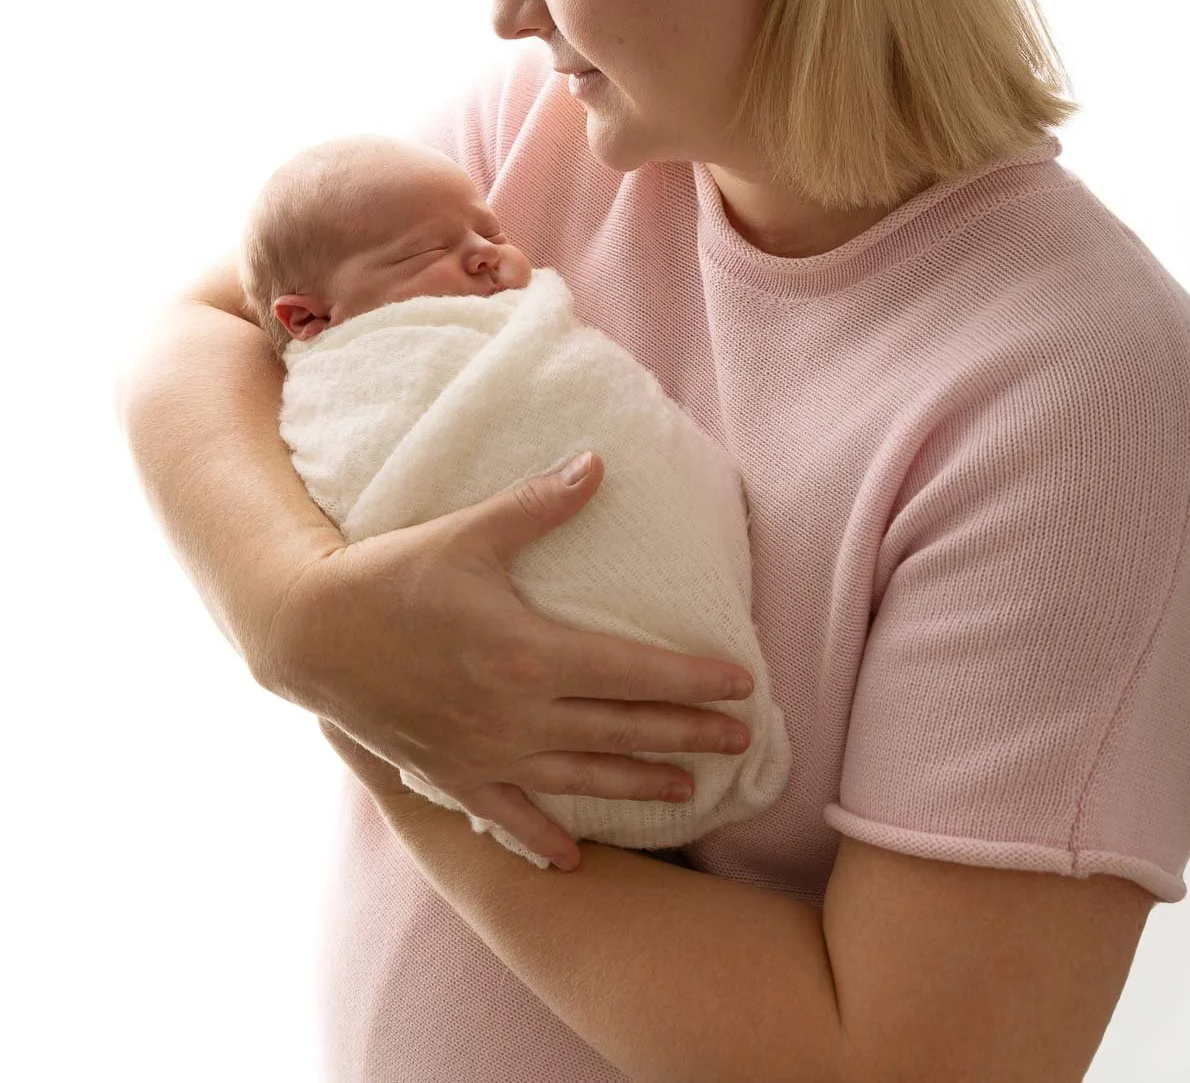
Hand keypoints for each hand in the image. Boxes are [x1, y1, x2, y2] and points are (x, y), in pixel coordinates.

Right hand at [256, 452, 755, 869]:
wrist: (311, 634)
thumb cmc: (392, 575)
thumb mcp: (469, 532)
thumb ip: (538, 503)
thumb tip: (597, 464)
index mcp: (530, 654)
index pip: (635, 671)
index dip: (693, 679)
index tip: (743, 686)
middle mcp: (518, 716)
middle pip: (623, 730)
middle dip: (688, 735)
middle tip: (741, 741)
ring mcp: (486, 755)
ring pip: (582, 779)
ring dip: (639, 785)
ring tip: (686, 790)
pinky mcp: (453, 777)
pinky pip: (510, 818)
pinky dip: (544, 839)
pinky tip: (576, 859)